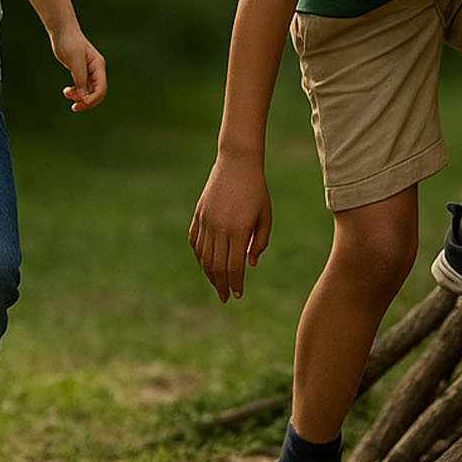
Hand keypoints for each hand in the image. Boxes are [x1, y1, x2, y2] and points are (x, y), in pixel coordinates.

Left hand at [49, 25, 106, 110]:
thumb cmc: (69, 42)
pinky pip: (82, 88)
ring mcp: (89, 72)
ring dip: (79, 97)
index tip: (78, 103)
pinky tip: (67, 91)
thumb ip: (80, 78)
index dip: (92, 99)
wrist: (62, 31)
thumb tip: (82, 97)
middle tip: (73, 106)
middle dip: (86, 102)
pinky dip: (76, 92)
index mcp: (98, 67)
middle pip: (97, 93)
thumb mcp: (74, 60)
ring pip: (89, 92)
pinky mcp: (81, 72)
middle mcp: (96, 71)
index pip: (101, 89)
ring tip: (66, 93)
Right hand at [189, 154, 272, 301]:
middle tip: (224, 297)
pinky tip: (206, 264)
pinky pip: (195, 242)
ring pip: (204, 256)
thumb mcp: (265, 216)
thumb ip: (259, 242)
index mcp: (238, 230)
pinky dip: (199, 256)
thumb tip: (249, 264)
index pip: (234, 266)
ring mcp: (206, 221)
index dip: (235, 283)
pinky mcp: (198, 215)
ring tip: (216, 284)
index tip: (237, 295)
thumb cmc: (257, 191)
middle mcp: (219, 228)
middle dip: (221, 285)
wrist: (237, 164)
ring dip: (209, 274)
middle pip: (217, 266)